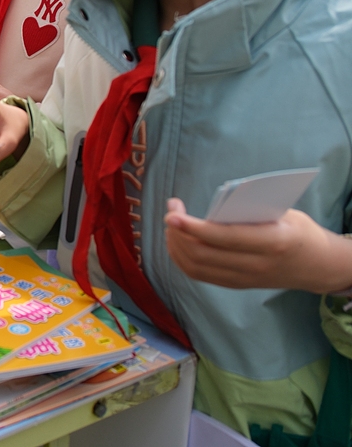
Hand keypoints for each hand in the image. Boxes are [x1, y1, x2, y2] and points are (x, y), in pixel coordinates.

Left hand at [165, 198, 351, 292]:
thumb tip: (216, 203)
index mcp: (273, 242)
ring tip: (172, 224)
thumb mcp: (284, 213)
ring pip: (197, 267)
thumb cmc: (298, 230)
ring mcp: (245, 278)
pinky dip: (182, 258)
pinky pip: (200, 275)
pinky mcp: (236, 284)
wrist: (317, 265)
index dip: (194, 228)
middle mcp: (257, 264)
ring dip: (176, 245)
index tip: (173, 214)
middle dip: (179, 232)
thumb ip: (253, 210)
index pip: (224, 238)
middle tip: (171, 211)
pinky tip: (177, 241)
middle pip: (203, 254)